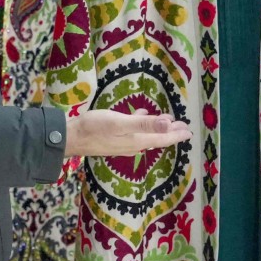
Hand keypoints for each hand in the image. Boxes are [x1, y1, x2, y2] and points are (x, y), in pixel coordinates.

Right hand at [64, 109, 191, 157]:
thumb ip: (144, 123)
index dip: (176, 134)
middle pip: (156, 139)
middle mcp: (133, 145)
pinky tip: (140, 116)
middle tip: (183, 127)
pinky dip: (142, 126)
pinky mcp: (113, 139)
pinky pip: (134, 133)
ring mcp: (122, 144)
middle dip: (170, 133)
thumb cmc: (95, 127)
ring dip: (157, 129)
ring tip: (167, 122)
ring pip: (146, 137)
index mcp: (137, 140)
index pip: (162, 138)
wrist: (71, 138)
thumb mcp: (120, 122)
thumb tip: (168, 124)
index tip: (189, 132)